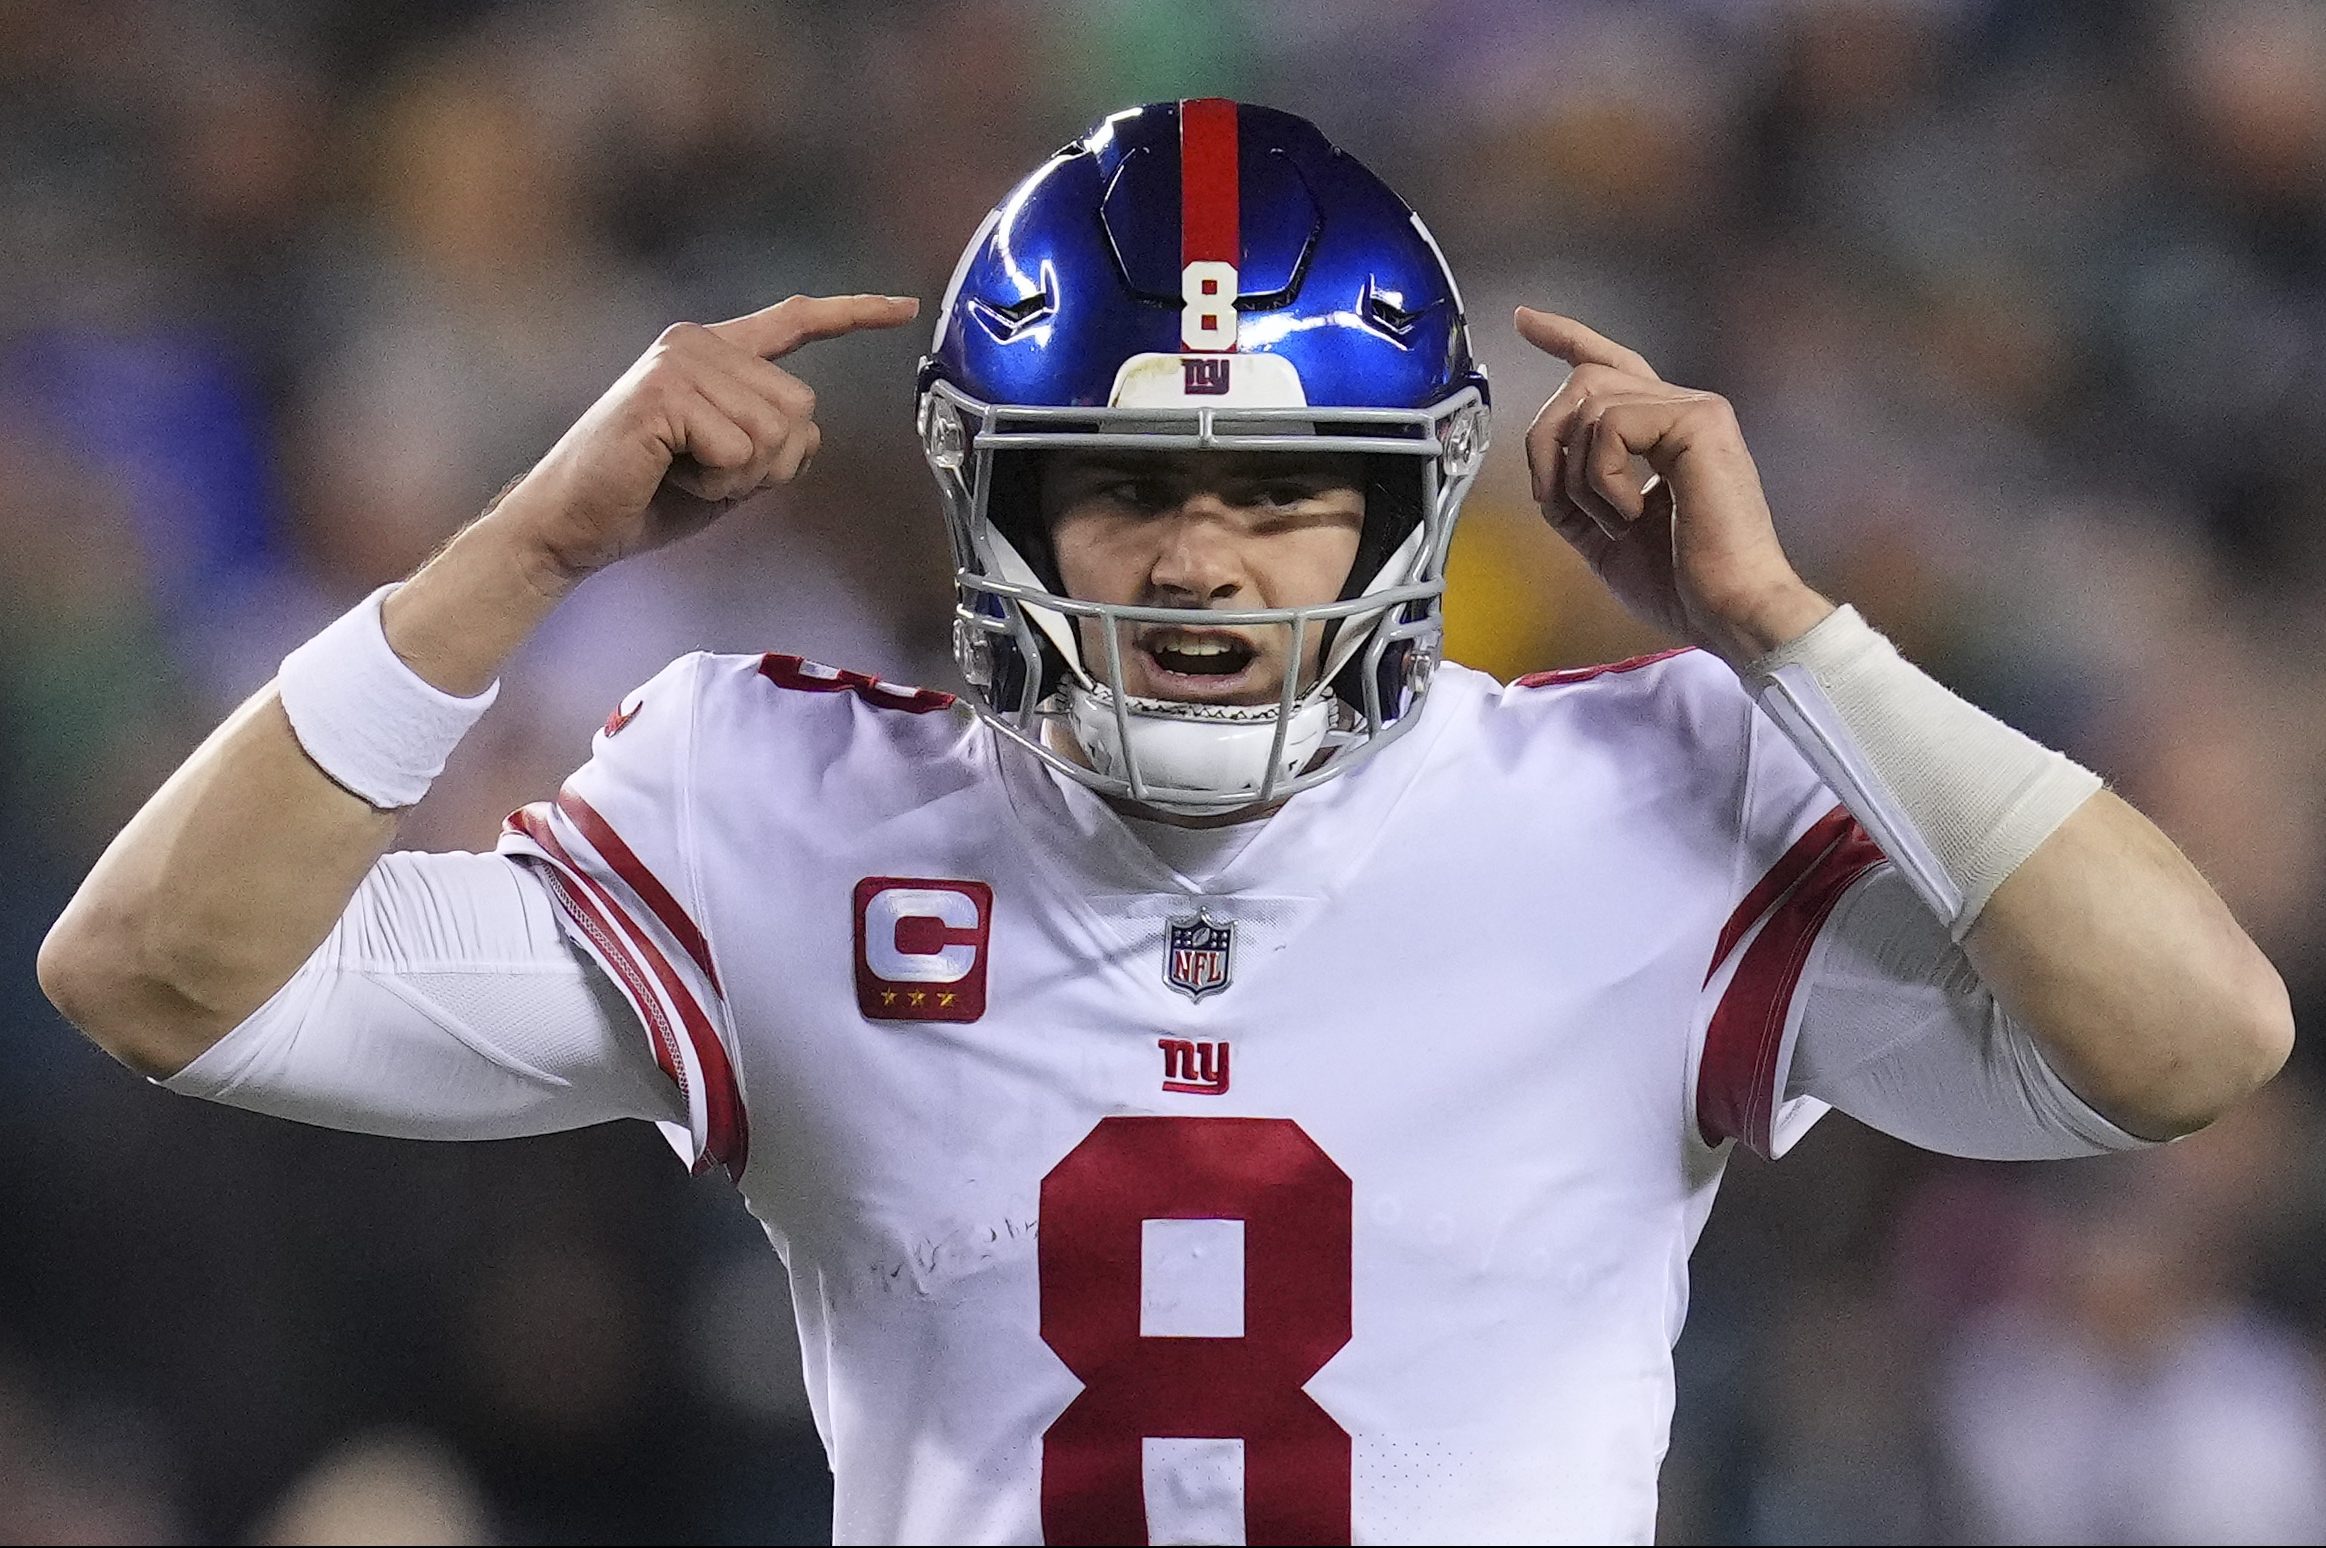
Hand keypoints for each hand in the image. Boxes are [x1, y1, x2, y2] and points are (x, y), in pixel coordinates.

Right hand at [493, 293, 920, 588]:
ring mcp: (680, 362)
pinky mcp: (664, 392)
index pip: (795, 321)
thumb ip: (774, 439)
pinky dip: (715, 482)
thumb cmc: (648, 497)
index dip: (854, 314)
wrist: (572, 525)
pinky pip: (739, 452)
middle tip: (704, 472)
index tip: (905, 308)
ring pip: (775, 433)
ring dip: (738, 477)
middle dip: (770, 463)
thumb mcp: (732, 468)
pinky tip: (668, 473)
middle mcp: (698, 343)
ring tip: (681, 471)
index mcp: (716, 354)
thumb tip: (807, 431)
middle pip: (801, 408)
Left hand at [1513, 307, 1831, 666]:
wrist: (1727, 612)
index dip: (1565, 338)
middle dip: (1547, 440)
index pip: (1609, 366)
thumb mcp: (1601, 534)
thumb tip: (1541, 464)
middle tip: (1554, 499)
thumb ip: (1571, 492)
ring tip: (1615, 522)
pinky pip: (1610, 426)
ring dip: (1579, 476)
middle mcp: (1684, 409)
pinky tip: (1632, 514)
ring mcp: (1696, 410)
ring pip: (1589, 403)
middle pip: (1582, 382)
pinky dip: (1603, 479)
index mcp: (1665, 432)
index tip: (1525, 321)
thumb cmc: (1681, 586)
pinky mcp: (1701, 419)